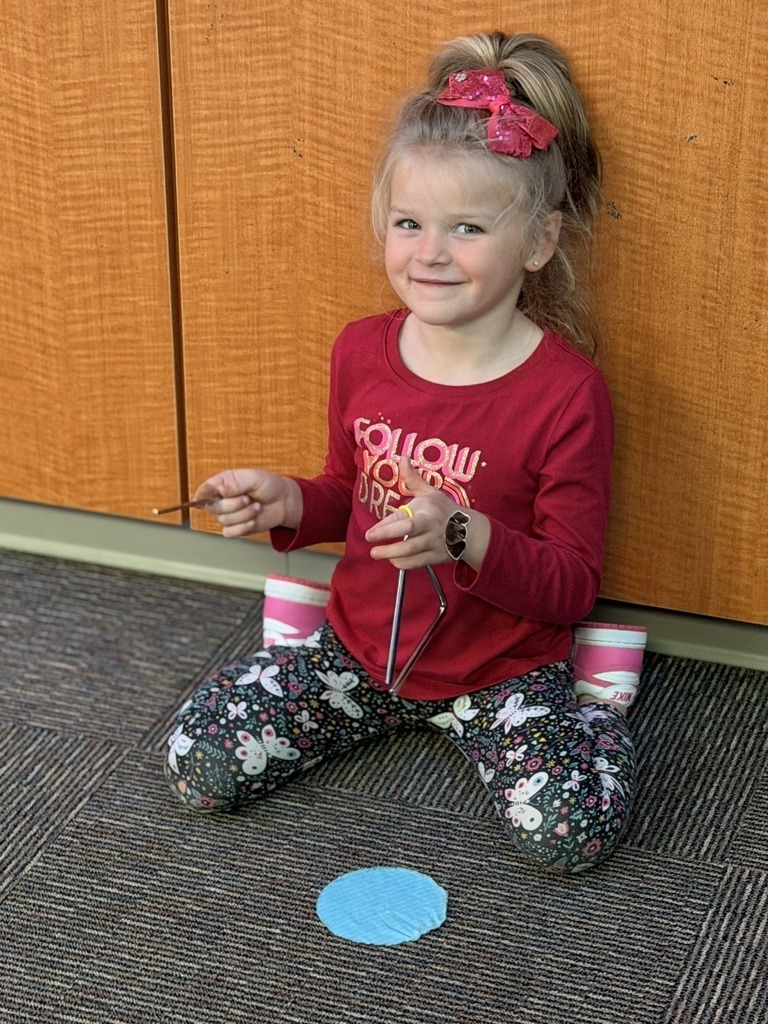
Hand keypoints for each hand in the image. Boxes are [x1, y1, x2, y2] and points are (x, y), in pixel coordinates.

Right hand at [192, 468, 302, 538]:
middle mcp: (221, 499)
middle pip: (213, 508)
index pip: (204, 490)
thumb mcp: (254, 478)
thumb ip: (236, 483)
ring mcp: (227, 514)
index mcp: (222, 483)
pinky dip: (242, 527)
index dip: (204, 494)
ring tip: (257, 507)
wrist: (283, 502)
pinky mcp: (234, 528)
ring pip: (224, 520)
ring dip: (243, 515)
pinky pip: (229, 532)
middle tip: (248, 499)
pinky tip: (253, 520)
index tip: (217, 495)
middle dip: (233, 505)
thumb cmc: (268, 485)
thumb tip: (219, 489)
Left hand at [365, 457, 486, 569]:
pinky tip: (394, 561)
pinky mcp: (436, 557)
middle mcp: (430, 528)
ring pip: (412, 551)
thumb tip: (403, 457)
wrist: (470, 532)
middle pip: (408, 534)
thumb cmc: (444, 510)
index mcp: (427, 511)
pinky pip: (418, 563)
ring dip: (393, 555)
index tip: (370, 533)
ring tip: (377, 554)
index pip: (403, 518)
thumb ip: (413, 478)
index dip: (386, 526)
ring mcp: (434, 544)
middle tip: (371, 547)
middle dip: (388, 541)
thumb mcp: (430, 492)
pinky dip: (405, 564)